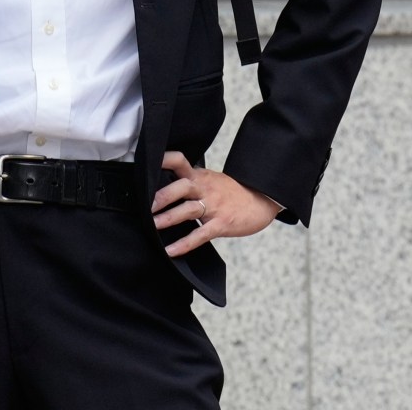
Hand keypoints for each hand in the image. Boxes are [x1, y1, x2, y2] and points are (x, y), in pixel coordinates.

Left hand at [153, 152, 281, 256]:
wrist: (264, 200)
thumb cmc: (234, 193)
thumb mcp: (212, 181)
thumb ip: (191, 182)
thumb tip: (161, 190)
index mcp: (201, 177)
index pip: (180, 162)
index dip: (165, 160)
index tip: (147, 163)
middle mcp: (206, 188)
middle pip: (182, 186)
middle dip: (163, 195)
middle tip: (147, 205)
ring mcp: (214, 206)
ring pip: (189, 209)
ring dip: (169, 217)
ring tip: (153, 225)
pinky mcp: (221, 223)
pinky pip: (200, 234)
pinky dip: (185, 244)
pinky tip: (171, 251)